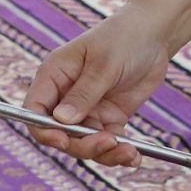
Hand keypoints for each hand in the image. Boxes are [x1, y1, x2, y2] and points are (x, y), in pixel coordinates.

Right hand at [19, 9, 175, 168]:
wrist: (154, 34)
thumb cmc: (124, 38)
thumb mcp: (104, 63)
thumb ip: (84, 93)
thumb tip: (61, 121)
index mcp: (54, 76)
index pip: (35, 110)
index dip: (43, 130)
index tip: (63, 140)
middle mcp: (66, 96)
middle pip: (61, 134)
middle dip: (82, 144)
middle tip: (108, 142)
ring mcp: (88, 109)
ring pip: (85, 143)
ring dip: (104, 152)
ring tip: (129, 152)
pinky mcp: (109, 118)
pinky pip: (108, 143)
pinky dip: (120, 153)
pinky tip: (135, 156)